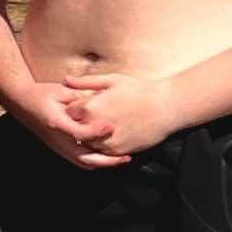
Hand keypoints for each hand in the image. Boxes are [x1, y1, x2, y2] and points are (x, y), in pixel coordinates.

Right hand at [7, 78, 119, 167]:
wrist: (21, 101)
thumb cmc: (40, 94)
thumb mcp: (60, 91)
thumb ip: (80, 97)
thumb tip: (100, 100)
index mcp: (56, 123)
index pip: (80, 134)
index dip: (97, 131)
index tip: (112, 127)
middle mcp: (57, 139)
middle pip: (84, 159)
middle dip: (107, 161)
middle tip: (125, 157)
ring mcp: (58, 146)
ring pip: (82, 163)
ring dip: (102, 164)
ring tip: (119, 160)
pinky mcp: (59, 148)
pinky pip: (79, 159)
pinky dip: (94, 161)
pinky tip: (105, 156)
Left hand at [56, 67, 173, 162]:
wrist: (165, 108)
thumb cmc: (140, 91)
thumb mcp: (111, 80)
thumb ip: (85, 82)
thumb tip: (66, 80)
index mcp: (90, 107)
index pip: (68, 112)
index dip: (74, 107)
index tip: (81, 104)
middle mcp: (94, 127)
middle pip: (75, 128)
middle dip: (79, 122)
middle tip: (92, 114)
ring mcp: (105, 141)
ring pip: (87, 142)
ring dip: (90, 135)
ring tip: (106, 122)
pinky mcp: (117, 151)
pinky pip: (102, 151)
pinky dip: (103, 144)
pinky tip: (113, 132)